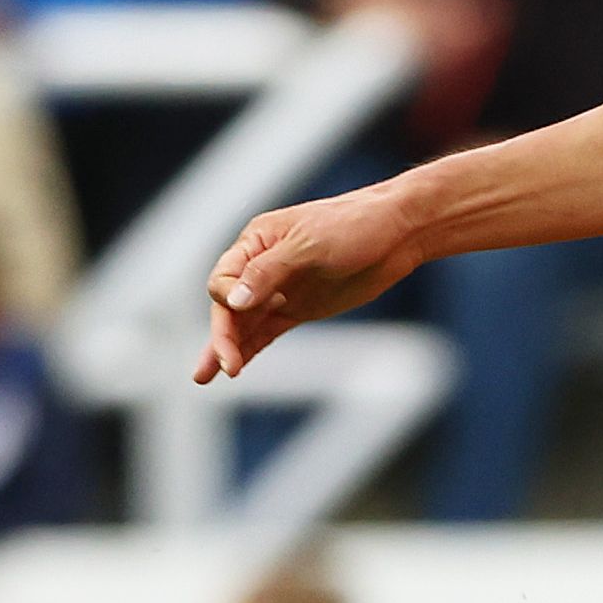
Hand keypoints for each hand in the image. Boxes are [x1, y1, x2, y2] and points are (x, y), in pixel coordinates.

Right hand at [199, 181, 427, 382]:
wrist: (396, 233)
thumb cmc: (352, 226)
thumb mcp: (309, 245)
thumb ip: (268, 272)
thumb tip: (233, 301)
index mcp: (255, 241)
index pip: (224, 278)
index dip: (226, 298)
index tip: (240, 309)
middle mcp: (260, 267)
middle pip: (229, 306)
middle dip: (223, 335)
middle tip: (224, 365)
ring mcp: (279, 290)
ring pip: (243, 323)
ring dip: (227, 347)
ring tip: (206, 376)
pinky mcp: (298, 309)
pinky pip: (266, 331)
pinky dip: (250, 348)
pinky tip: (235, 367)